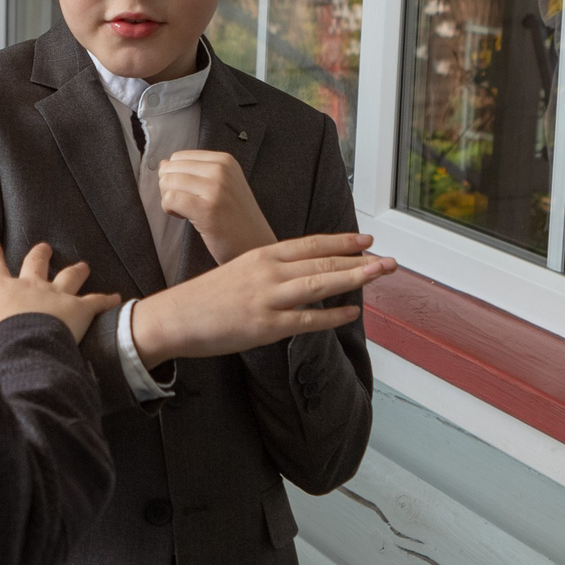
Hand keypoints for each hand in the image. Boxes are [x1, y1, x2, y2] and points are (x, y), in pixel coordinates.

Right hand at [0, 242, 122, 346]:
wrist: (24, 348)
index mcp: (3, 291)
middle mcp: (30, 286)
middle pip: (35, 263)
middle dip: (40, 254)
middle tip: (44, 246)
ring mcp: (57, 295)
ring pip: (69, 276)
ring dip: (76, 270)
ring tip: (83, 265)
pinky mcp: (79, 309)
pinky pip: (97, 301)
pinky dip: (107, 299)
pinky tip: (116, 297)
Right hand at [130, 233, 395, 362]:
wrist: (175, 317)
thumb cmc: (205, 297)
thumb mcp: (238, 270)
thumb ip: (267, 269)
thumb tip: (296, 272)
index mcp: (260, 255)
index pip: (309, 244)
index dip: (341, 241)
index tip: (366, 239)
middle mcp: (268, 272)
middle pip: (321, 262)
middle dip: (359, 260)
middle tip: (389, 259)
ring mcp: (268, 299)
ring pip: (319, 285)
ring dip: (353, 279)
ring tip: (379, 274)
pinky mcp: (266, 326)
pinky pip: (306, 320)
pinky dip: (331, 316)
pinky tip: (351, 312)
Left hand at [157, 150, 275, 264]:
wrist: (254, 244)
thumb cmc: (234, 218)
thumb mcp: (221, 185)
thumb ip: (193, 172)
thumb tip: (163, 163)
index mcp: (224, 160)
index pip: (179, 157)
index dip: (176, 176)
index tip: (191, 193)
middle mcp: (221, 170)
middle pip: (170, 168)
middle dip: (170, 187)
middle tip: (187, 204)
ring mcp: (215, 188)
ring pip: (167, 182)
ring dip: (169, 200)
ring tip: (188, 212)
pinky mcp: (207, 209)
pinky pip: (170, 199)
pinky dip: (170, 210)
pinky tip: (185, 218)